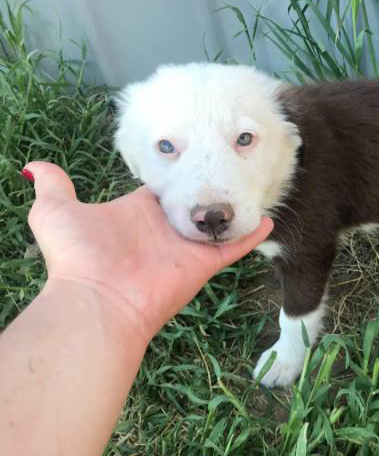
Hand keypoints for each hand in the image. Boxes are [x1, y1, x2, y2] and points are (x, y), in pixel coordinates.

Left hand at [24, 162, 272, 343]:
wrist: (97, 301)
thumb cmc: (77, 256)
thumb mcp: (56, 212)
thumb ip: (54, 186)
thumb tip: (33, 166)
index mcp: (138, 213)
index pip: (164, 190)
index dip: (179, 174)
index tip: (196, 154)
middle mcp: (165, 229)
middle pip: (195, 203)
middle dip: (211, 188)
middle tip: (232, 165)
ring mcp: (187, 247)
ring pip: (217, 223)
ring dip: (234, 209)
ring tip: (253, 188)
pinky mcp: (204, 263)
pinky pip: (233, 245)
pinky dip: (252, 235)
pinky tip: (268, 219)